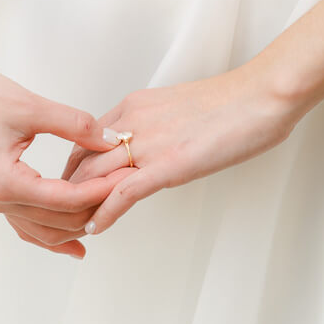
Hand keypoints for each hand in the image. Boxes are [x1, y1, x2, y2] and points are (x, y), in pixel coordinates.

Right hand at [0, 40, 123, 257]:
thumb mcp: (32, 107)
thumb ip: (75, 125)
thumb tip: (112, 140)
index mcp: (6, 182)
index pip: (66, 199)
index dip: (102, 189)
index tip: (128, 176)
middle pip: (60, 220)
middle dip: (97, 206)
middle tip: (129, 186)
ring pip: (45, 231)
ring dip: (79, 224)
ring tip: (112, 210)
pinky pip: (29, 226)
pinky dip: (54, 235)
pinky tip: (77, 243)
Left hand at [60, 60, 303, 234]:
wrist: (263, 94)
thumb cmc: (234, 102)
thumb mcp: (181, 108)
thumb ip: (158, 127)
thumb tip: (154, 147)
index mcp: (135, 107)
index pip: (86, 141)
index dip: (74, 169)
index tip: (70, 188)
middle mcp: (133, 122)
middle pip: (82, 161)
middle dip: (67, 191)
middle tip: (60, 217)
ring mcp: (149, 144)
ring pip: (96, 178)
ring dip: (80, 207)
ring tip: (71, 229)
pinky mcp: (169, 165)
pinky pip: (124, 193)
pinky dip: (104, 213)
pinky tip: (95, 228)